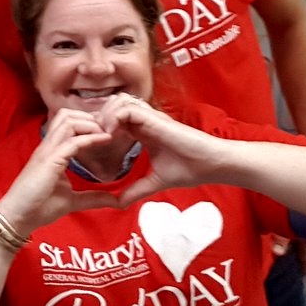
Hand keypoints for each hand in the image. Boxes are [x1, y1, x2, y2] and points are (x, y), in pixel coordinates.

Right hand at [0, 108, 118, 233]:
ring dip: (90, 123)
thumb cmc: (39, 206)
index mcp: (51, 151)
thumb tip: (117, 201)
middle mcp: (48, 146)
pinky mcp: (49, 161)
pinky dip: (90, 137)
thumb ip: (94, 198)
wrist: (19, 217)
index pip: (68, 124)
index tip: (108, 130)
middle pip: (67, 115)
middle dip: (90, 117)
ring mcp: (47, 151)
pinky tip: (104, 139)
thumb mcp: (72, 200)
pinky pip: (72, 142)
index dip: (88, 122)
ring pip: (68, 121)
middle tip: (109, 128)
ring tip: (106, 132)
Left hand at [97, 94, 223, 206]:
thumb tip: (119, 204)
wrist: (214, 165)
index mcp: (142, 131)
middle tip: (92, 138)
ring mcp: (150, 117)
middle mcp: (144, 120)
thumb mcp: (156, 181)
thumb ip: (136, 190)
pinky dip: (115, 118)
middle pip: (110, 105)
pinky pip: (127, 108)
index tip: (91, 145)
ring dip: (106, 116)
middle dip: (97, 119)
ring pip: (117, 101)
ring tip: (103, 137)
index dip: (99, 127)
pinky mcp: (156, 118)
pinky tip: (113, 136)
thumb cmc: (191, 169)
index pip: (113, 118)